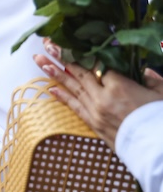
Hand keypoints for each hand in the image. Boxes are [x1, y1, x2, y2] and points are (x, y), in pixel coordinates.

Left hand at [34, 38, 162, 147]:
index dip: (83, 53)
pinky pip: (74, 107)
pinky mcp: (93, 123)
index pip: (97, 64)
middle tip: (47, 45)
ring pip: (72, 87)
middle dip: (62, 57)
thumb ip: (152, 79)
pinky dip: (62, 96)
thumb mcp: (162, 94)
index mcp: (119, 85)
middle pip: (79, 72)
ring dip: (55, 73)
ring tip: (40, 61)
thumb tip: (145, 70)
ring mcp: (95, 110)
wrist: (157, 149)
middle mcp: (103, 96)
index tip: (69, 42)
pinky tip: (50, 88)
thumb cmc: (160, 119)